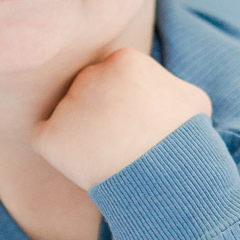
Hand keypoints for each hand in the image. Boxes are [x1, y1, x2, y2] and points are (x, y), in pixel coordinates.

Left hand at [31, 47, 211, 191]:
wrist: (168, 179)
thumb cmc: (185, 141)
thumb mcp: (193, 100)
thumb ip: (170, 85)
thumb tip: (164, 89)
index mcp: (122, 60)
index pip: (111, 75)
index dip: (123, 100)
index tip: (135, 122)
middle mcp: (90, 76)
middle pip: (87, 91)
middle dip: (99, 112)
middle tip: (120, 140)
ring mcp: (66, 106)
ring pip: (67, 115)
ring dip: (82, 133)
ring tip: (109, 156)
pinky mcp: (49, 137)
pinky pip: (46, 139)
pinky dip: (61, 152)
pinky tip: (86, 164)